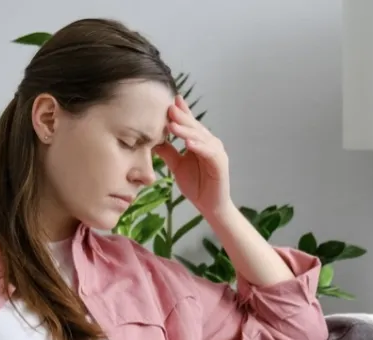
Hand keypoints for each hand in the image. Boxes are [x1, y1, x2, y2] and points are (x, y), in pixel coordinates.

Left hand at [154, 94, 232, 220]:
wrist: (210, 206)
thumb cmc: (197, 185)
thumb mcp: (177, 166)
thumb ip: (168, 152)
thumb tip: (153, 140)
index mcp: (199, 142)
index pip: (189, 124)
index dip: (181, 112)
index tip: (170, 100)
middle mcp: (209, 143)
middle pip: (194, 127)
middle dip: (181, 117)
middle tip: (169, 107)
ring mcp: (216, 152)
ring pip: (200, 137)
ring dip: (187, 130)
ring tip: (172, 125)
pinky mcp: (220, 164)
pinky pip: (209, 153)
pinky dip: (199, 147)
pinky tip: (188, 143)